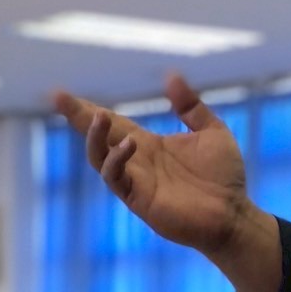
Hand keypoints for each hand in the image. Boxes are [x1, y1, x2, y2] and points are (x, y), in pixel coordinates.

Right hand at [54, 74, 251, 257]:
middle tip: (57, 97)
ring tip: (98, 115)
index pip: (112, 123)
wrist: (233, 214)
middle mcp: (136, 161)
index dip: (89, 109)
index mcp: (148, 144)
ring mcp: (135, 180)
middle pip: (97, 135)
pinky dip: (115, 160)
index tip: (63, 94)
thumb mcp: (211, 130)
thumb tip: (170, 77)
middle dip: (78, 117)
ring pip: (99, 157)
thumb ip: (190, 106)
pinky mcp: (138, 198)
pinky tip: (129, 144)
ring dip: (94, 137)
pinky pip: (115, 179)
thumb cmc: (223, 178)